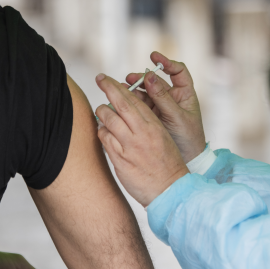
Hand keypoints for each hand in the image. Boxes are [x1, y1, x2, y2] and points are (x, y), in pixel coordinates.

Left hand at [95, 74, 188, 206]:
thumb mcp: (162, 137)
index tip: (107, 79)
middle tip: (99, 78)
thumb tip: (126, 109)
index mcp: (154, 125)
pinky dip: (102, 132)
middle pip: (120, 104)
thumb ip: (145, 123)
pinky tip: (103, 132)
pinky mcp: (121, 160)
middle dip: (108, 88)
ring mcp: (130, 147)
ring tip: (101, 112)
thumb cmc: (167, 163)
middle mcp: (142, 133)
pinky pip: (105, 140)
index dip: (119, 87)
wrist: (170, 190)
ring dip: (102, 113)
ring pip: (108, 120)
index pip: (134, 100)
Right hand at [126, 52, 205, 163]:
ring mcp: (160, 106)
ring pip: (145, 91)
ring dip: (133, 88)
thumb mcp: (177, 117)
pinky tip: (121, 99)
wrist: (185, 160)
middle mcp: (172, 97)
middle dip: (142, 77)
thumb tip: (150, 76)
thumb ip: (163, 98)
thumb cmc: (188, 138)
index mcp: (184, 94)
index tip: (153, 57)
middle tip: (130, 78)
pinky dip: (130, 101)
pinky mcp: (150, 116)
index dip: (166, 62)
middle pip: (155, 80)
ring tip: (122, 88)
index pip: (177, 71)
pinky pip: (139, 104)